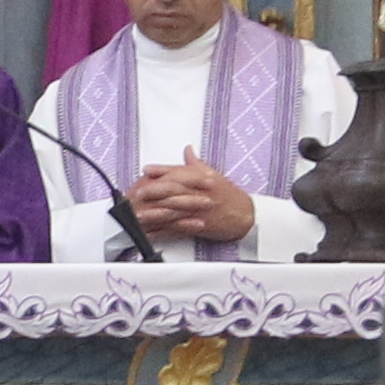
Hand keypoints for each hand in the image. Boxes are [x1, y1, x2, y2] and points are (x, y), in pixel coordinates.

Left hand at [130, 158, 255, 246]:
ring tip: (139, 215)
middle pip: (174, 189)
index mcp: (201, 178)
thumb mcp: (213, 175)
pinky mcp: (199, 226)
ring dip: (155, 213)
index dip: (161, 170)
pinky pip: (178, 229)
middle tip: (137, 192)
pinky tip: (151, 234)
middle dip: (155, 190)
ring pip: (174, 210)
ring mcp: (198, 210)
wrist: (246, 215)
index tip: (146, 170)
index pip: (178, 171)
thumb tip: (187, 150)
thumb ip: (196, 164)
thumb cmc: (229, 195)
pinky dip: (163, 232)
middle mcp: (199, 192)